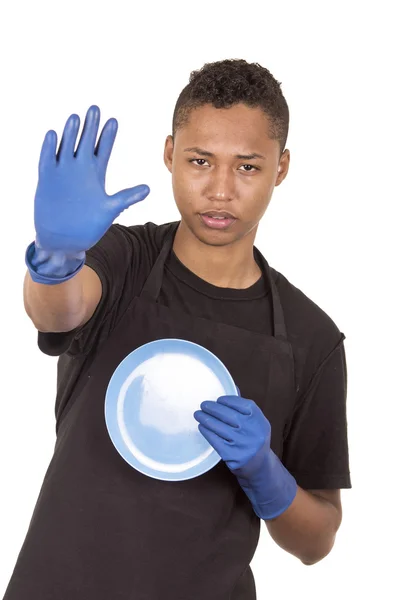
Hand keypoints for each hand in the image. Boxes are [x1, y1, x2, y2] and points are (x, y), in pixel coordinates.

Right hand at [26, 105, 149, 282]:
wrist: (64, 238)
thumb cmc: (87, 224)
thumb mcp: (110, 209)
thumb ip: (128, 197)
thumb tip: (148, 189)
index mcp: (95, 174)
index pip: (102, 149)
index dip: (107, 136)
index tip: (113, 121)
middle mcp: (79, 169)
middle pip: (84, 142)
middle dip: (90, 127)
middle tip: (95, 109)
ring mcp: (62, 173)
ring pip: (66, 147)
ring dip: (70, 134)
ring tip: (76, 118)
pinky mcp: (47, 179)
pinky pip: (47, 160)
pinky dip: (50, 149)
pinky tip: (53, 135)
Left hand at [194, 394, 296, 519]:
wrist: (259, 467)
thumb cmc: (253, 439)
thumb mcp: (255, 422)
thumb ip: (244, 407)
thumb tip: (232, 386)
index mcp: (260, 421)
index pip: (242, 405)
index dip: (228, 400)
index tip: (218, 400)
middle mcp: (254, 432)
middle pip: (229, 416)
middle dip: (213, 409)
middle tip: (203, 405)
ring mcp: (243, 445)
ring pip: (220, 428)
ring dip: (206, 419)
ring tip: (198, 414)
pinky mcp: (233, 456)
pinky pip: (216, 441)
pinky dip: (207, 432)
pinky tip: (202, 427)